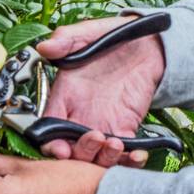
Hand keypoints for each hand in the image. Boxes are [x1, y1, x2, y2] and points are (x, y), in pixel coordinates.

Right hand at [35, 13, 165, 166]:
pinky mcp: (126, 127)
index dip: (51, 142)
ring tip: (116, 144)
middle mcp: (81, 114)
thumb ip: (66, 39)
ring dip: (104, 158)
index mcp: (65, 95)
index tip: (60, 148)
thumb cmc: (114, 37)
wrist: (148, 43)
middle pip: (71, 148)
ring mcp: (103, 123)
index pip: (48, 127)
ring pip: (96, 155)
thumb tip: (45, 46)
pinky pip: (124, 153)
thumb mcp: (88, 33)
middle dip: (80, 152)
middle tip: (96, 139)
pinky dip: (129, 160)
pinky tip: (137, 154)